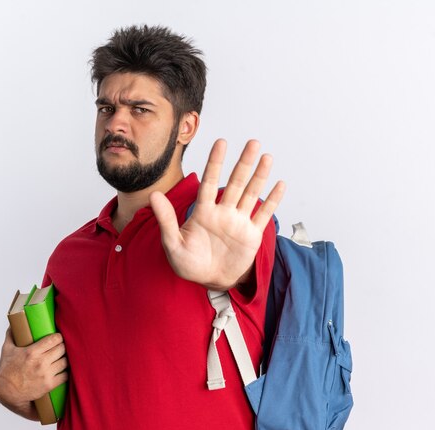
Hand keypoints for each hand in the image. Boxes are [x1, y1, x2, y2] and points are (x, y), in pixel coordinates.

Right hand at [0, 328, 68, 419]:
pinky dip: (66, 372)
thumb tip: (13, 324)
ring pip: (65, 361)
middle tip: (61, 347)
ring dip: (65, 358)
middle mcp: (40, 362)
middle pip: (62, 349)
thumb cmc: (6, 370)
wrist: (7, 392)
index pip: (54, 339)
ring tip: (63, 357)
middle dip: (62, 346)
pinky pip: (65, 376)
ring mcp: (46, 374)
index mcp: (32, 352)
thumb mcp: (6, 350)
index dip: (58, 337)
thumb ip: (11, 335)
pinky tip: (64, 369)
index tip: (58, 337)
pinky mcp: (49, 385)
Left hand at [150, 139, 284, 290]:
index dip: (215, 163)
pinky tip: (280, 185)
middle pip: (235, 184)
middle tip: (252, 142)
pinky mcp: (251, 235)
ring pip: (251, 194)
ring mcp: (239, 222)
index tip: (221, 143)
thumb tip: (154, 195)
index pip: (209, 182)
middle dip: (243, 163)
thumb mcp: (172, 243)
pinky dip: (272, 201)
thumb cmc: (188, 263)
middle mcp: (223, 212)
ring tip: (267, 157)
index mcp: (203, 212)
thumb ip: (166, 219)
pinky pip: (263, 215)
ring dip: (259, 176)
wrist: (208, 281)